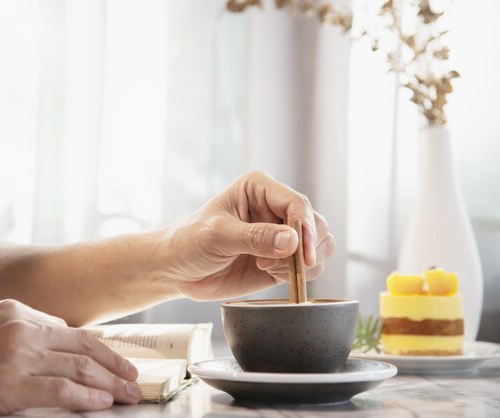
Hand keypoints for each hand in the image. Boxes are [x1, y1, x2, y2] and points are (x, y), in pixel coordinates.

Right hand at [0, 299, 140, 416]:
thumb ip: (21, 323)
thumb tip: (57, 330)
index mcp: (19, 313)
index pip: (72, 332)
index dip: (101, 349)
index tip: (117, 361)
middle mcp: (24, 329)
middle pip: (84, 348)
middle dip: (114, 365)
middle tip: (134, 379)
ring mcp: (18, 356)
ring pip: (78, 368)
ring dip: (108, 383)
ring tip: (127, 394)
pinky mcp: (8, 386)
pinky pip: (59, 391)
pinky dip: (85, 397)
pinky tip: (101, 403)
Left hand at [166, 171, 334, 300]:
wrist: (177, 270)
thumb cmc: (190, 242)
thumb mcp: (218, 236)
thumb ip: (255, 237)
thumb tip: (292, 241)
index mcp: (260, 188)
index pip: (297, 203)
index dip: (306, 228)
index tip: (303, 254)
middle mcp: (275, 208)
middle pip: (317, 224)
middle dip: (307, 248)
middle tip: (276, 264)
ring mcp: (282, 234)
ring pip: (321, 245)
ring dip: (304, 263)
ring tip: (269, 267)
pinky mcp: (283, 259)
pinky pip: (310, 267)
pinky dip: (300, 275)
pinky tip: (271, 273)